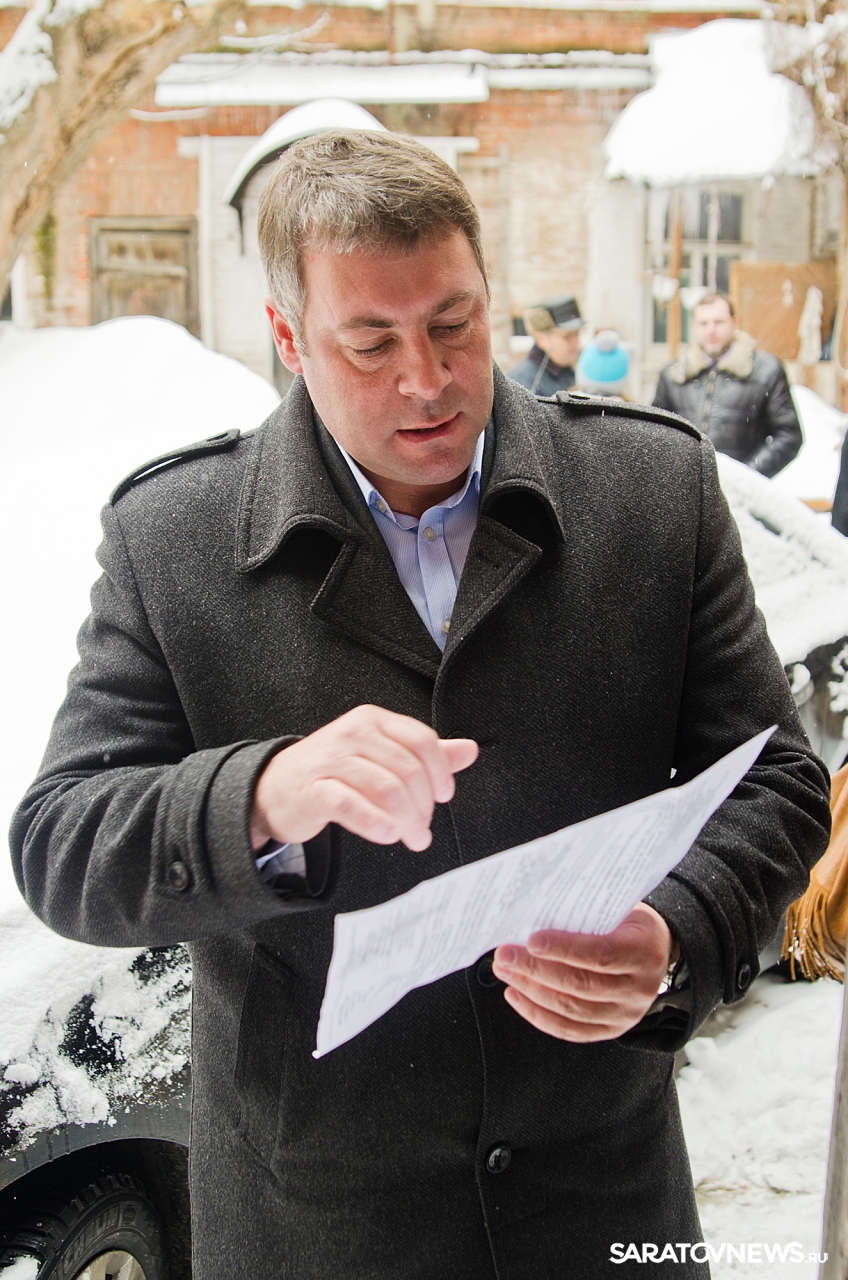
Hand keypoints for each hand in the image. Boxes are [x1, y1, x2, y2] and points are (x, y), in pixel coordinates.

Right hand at [251, 704, 477, 852]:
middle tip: (422, 829)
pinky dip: (376, 823)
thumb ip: (424, 754)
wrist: (276, 786)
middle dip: (423, 806)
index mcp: (373, 720)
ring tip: (409, 837)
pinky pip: (352, 806)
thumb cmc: (334, 770)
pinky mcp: (313, 789)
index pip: (421, 741)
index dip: (440, 772)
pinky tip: (388, 835)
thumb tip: (469, 750)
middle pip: (408, 769)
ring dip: (406, 821)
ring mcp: (331, 759)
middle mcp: (353, 734)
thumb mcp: (380, 754)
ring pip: (386, 789)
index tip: (443, 796)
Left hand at [491, 903, 676, 1041]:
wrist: (655, 949)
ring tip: (506, 972)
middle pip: (581, 985)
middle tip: (505, 955)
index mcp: (643, 952)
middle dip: (535, 970)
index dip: (564, 949)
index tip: (531, 941)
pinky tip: (517, 995)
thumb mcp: (618, 907)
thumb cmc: (627, 922)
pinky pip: (570, 1030)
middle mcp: (638, 989)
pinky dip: (538, 1015)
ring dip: (531, 991)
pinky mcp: (611, 1029)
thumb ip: (584, 911)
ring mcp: (626, 1015)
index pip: (601, 954)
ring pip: (571, 1010)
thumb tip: (534, 911)